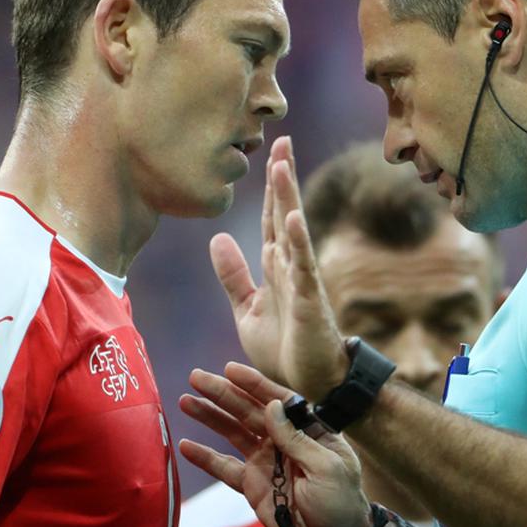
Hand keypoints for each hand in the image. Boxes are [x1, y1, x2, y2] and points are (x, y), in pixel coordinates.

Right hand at [179, 362, 371, 526]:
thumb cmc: (341, 503)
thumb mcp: (328, 468)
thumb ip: (298, 438)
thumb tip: (273, 405)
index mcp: (308, 429)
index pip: (279, 400)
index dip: (254, 384)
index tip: (230, 369)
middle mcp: (284, 440)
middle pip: (249, 411)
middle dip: (223, 393)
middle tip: (197, 377)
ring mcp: (266, 460)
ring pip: (232, 432)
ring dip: (209, 416)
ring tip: (185, 401)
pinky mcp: (252, 483)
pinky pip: (225, 468)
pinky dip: (205, 458)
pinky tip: (185, 446)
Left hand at [210, 136, 347, 398]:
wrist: (308, 385)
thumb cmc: (285, 348)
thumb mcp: (248, 308)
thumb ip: (233, 275)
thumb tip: (217, 238)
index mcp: (275, 266)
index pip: (269, 217)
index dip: (267, 187)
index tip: (270, 152)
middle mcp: (291, 266)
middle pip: (283, 212)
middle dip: (282, 178)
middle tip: (281, 140)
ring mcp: (302, 281)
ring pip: (293, 231)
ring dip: (287, 198)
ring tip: (281, 166)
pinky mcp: (309, 301)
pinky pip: (302, 267)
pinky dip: (297, 241)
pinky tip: (292, 217)